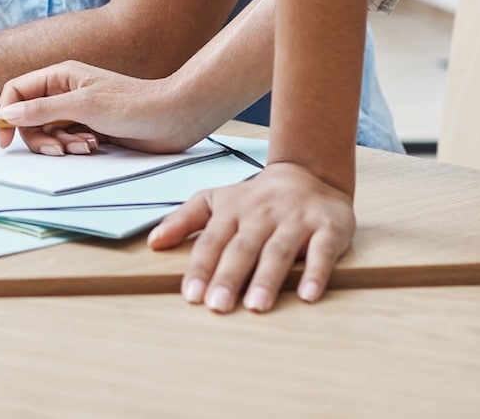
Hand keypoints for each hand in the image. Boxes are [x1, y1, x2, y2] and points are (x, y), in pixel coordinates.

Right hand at [0, 60, 218, 155]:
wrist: (172, 117)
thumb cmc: (132, 104)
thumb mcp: (83, 106)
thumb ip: (42, 109)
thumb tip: (8, 114)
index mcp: (59, 76)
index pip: (16, 91)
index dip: (6, 113)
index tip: (5, 139)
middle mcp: (65, 92)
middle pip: (30, 118)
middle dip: (40, 137)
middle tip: (58, 150)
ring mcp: (77, 111)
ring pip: (49, 132)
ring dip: (62, 144)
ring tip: (87, 146)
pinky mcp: (90, 128)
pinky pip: (67, 142)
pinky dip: (76, 148)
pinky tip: (95, 147)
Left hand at [147, 161, 355, 312]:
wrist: (309, 173)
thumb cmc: (256, 198)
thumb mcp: (216, 200)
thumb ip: (184, 220)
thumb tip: (152, 242)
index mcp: (233, 210)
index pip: (212, 241)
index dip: (201, 268)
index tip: (191, 296)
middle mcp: (262, 215)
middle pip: (243, 248)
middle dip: (229, 277)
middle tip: (218, 307)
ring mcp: (296, 221)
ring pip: (278, 251)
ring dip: (267, 279)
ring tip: (256, 307)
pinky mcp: (328, 228)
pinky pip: (322, 252)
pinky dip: (316, 273)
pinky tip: (308, 296)